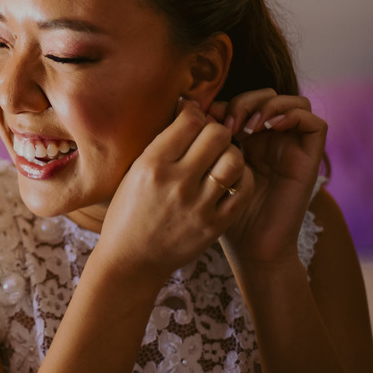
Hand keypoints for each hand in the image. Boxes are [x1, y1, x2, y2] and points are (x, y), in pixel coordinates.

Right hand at [98, 99, 253, 285]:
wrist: (131, 260)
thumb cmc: (129, 211)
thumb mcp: (134, 172)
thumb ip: (161, 145)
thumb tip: (186, 112)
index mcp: (151, 165)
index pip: (189, 120)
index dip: (195, 112)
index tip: (192, 117)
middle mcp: (177, 182)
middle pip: (217, 135)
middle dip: (216, 130)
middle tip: (210, 138)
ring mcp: (198, 205)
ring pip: (235, 159)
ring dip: (231, 153)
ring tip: (221, 159)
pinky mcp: (215, 225)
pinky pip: (244, 190)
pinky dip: (241, 178)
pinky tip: (229, 179)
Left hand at [208, 89, 326, 266]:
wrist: (250, 249)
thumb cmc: (221, 212)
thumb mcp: (205, 169)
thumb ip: (201, 139)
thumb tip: (186, 102)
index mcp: (246, 139)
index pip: (242, 99)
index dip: (225, 101)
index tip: (204, 118)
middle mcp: (272, 140)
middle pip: (266, 95)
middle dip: (245, 100)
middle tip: (226, 123)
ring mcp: (292, 148)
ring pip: (293, 102)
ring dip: (267, 105)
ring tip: (246, 126)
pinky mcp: (310, 160)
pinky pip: (315, 124)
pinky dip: (293, 115)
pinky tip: (268, 127)